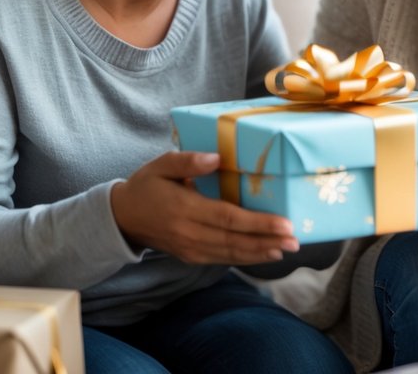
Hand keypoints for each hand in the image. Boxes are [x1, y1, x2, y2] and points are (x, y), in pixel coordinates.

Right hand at [110, 150, 299, 265]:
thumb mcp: (162, 165)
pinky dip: (245, 257)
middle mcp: (189, 233)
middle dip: (267, 241)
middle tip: (295, 240)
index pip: (228, 218)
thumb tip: (216, 158)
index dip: (257, 223)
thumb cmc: (146, 185)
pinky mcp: (191, 256)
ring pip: (230, 253)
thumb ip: (187, 161)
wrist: (122, 217)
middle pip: (234, 239)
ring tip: (286, 249)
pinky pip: (222, 258)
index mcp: (184, 208)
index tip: (283, 223)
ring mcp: (190, 248)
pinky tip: (264, 253)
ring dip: (260, 252)